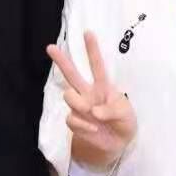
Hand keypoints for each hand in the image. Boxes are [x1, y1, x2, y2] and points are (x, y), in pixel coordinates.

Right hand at [47, 31, 136, 165]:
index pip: (97, 65)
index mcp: (103, 86)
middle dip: (61, 61)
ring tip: (89, 111)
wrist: (118, 143)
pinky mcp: (75, 121)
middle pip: (72, 74)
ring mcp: (80, 107)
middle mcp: (88, 93)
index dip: (92, 50)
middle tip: (50, 47)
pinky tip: (93, 129)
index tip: (88, 33)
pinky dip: (83, 125)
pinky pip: (72, 118)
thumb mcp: (125, 113)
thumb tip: (93, 111)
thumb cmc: (124, 121)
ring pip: (68, 96)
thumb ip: (112, 110)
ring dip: (78, 103)